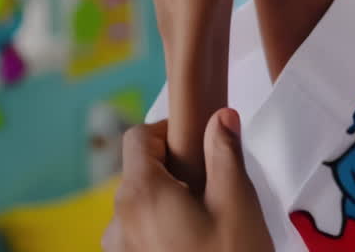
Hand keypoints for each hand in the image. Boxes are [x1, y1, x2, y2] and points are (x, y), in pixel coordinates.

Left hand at [103, 110, 273, 251]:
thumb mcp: (237, 202)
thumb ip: (225, 152)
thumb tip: (221, 116)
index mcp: (141, 194)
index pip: (137, 137)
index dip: (168, 131)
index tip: (198, 142)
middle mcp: (118, 220)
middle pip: (138, 171)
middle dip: (172, 168)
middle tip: (212, 185)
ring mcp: (117, 248)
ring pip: (139, 203)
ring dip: (167, 199)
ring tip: (205, 220)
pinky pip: (137, 232)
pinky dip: (160, 227)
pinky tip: (192, 243)